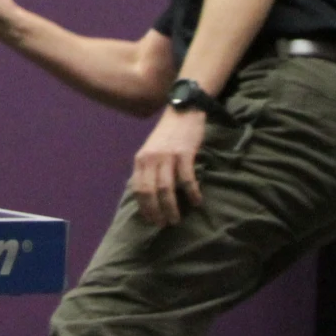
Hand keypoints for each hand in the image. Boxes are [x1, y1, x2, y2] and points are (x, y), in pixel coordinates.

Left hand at [131, 107, 205, 227]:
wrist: (183, 110)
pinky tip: (196, 202)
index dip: (144, 208)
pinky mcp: (184, 153)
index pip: (138, 189)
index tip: (151, 221)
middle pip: (150, 192)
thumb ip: (149, 169)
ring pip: (166, 189)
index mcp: (141, 160)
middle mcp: (150, 159)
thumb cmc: (168, 134)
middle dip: (156, 212)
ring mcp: (167, 156)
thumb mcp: (151, 150)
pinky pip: (187, 179)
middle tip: (164, 224)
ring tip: (177, 219)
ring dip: (171, 207)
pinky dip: (191, 193)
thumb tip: (149, 195)